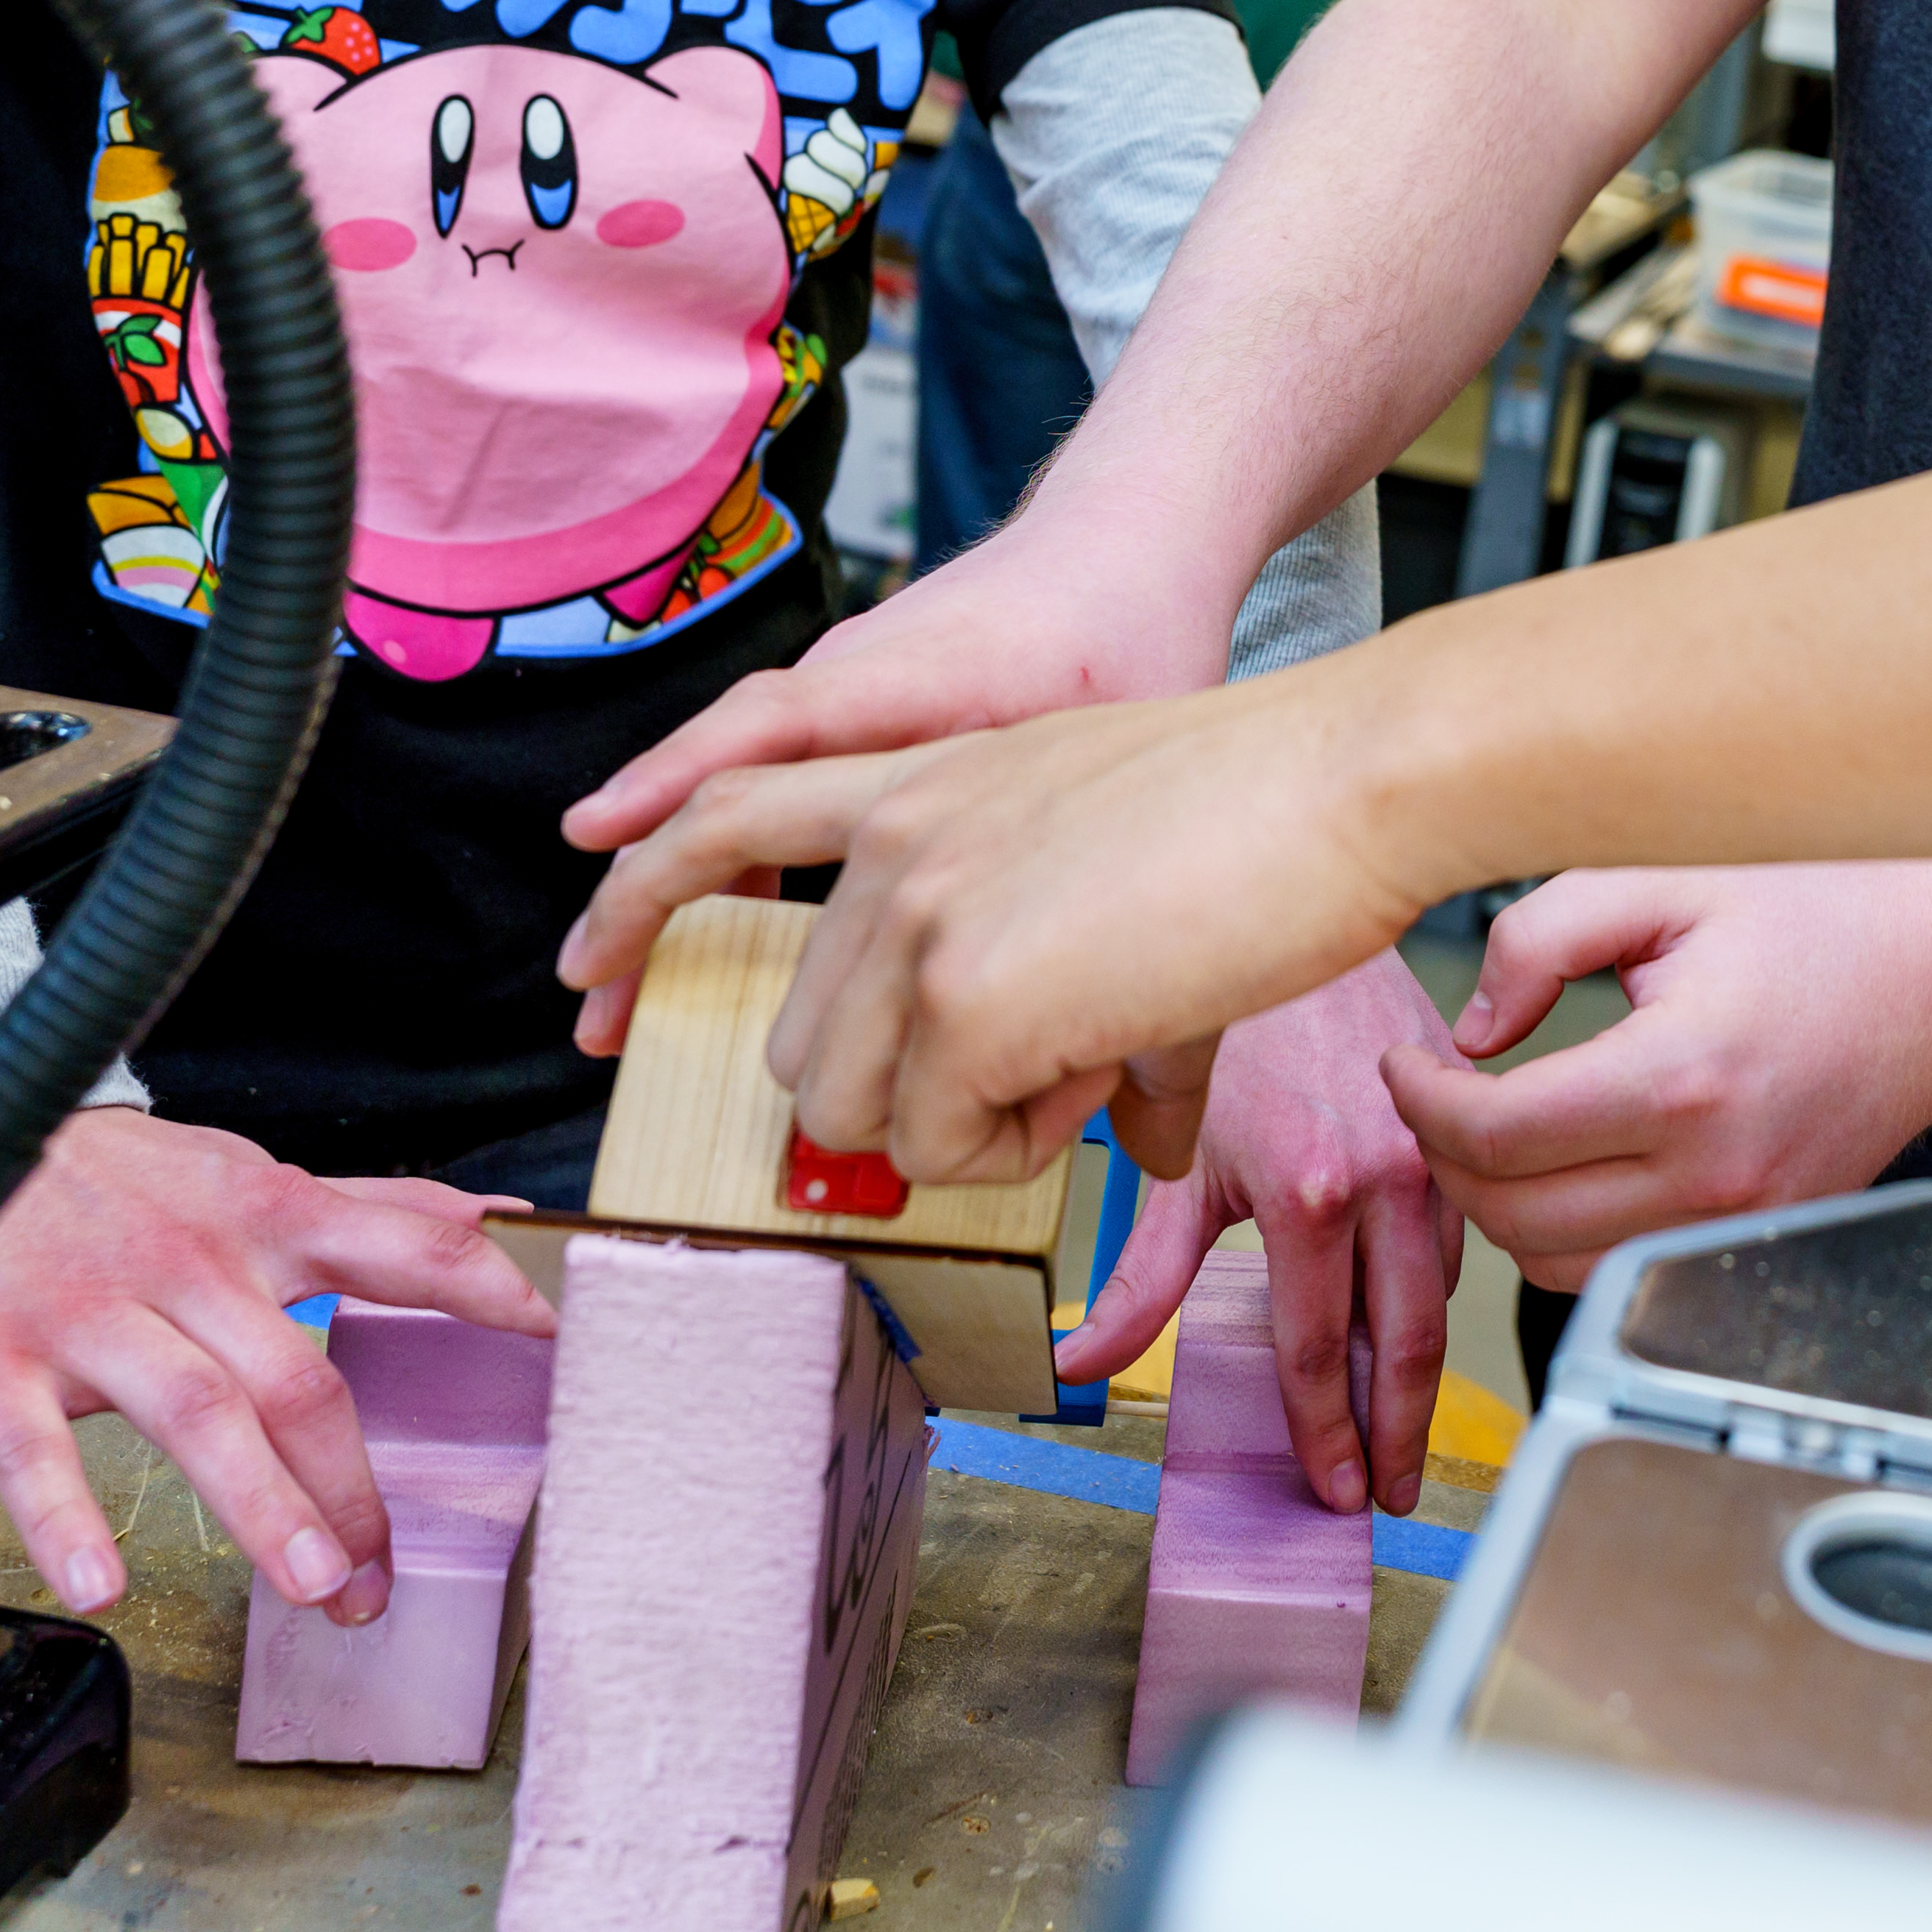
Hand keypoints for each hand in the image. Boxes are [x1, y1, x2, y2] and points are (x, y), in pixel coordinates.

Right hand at [0, 1106, 560, 1621]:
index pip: (403, 1249)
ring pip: (196, 1411)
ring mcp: (92, 1313)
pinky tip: (101, 1585)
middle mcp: (191, 1263)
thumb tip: (489, 1222)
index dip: (486, 1292)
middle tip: (379, 1578)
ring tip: (311, 1586)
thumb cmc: (113, 1180)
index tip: (556, 1346)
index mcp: (264, 1216)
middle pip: (296, 1376)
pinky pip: (35, 1446)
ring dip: (260, 1505)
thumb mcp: (243, 1174)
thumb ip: (367, 1209)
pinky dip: (67, 1519)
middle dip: (350, 1486)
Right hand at [555, 514, 1236, 1045]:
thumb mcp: (1137, 729)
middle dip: (642, 886)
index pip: (774, 717)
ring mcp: (841, 701)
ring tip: (615, 1010)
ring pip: (728, 802)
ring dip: (667, 899)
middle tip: (584, 988)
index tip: (598, 836)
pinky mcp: (850, 725)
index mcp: (917, 674)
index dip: (680, 776)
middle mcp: (852, 678)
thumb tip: (1141, 1035)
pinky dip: (721, 876)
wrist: (1127, 540)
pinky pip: (762, 802)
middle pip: (718, 777)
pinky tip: (697, 960)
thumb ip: (1119, 856)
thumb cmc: (1136, 630)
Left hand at [555, 683, 1416, 1189]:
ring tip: (1087, 1066)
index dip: (638, 910)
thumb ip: (1068, 970)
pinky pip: (946, 1148)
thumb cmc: (1274, 814)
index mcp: (922, 779)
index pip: (718, 821)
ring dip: (970, 1133)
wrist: (1339, 781)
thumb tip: (1125, 1138)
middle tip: (1048, 1069)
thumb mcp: (1120, 858)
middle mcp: (893, 840)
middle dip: (917, 1099)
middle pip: (804, 1049)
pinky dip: (1026, 1151)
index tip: (592, 994)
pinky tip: (1106, 1075)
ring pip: (856, 1114)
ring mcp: (918, 919)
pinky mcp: (965, 999)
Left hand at [1054, 959, 1464, 1512]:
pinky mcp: (1463, 1128)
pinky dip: (1442, 1290)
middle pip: (1407, 1345)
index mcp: (1307, 1190)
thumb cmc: (1224, 1029)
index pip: (1319, 1351)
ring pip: (1443, 1291)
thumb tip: (1075, 1366)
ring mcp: (1436, 1150)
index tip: (1336, 1492)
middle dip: (1402, 1436)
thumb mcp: (1170, 1160)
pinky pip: (1464, 1233)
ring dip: (1424, 1368)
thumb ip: (1137, 1280)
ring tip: (1404, 1431)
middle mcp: (1387, 1176)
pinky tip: (1418, 1326)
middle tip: (1392, 1497)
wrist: (1290, 902)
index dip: (1326, 1436)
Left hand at [1381, 869, 1931, 1290]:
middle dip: (1444, 1159)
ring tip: (1490, 1130)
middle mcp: (1714, 1172)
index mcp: (1681, 1076)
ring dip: (1499, 1208)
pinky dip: (1566, 1233)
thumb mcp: (1664, 879)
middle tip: (1432, 1094)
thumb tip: (1471, 1031)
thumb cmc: (1811, 912)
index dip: (1420, 1103)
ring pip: (1555, 1268)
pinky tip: (1561, 1163)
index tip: (1403, 1062)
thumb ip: (1542, 938)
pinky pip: (1619, 1271)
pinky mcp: (1755, 1241)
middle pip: (1510, 1219)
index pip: (1496, 1135)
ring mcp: (1741, 1222)